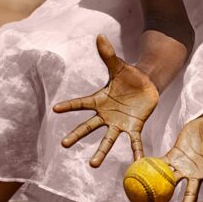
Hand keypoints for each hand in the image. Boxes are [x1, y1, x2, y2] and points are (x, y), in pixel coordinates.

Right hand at [52, 35, 158, 167]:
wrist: (146, 84)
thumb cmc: (129, 75)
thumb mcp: (118, 65)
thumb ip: (108, 54)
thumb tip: (99, 36)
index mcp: (99, 100)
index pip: (81, 103)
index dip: (68, 106)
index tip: (55, 109)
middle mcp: (106, 115)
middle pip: (89, 127)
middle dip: (76, 135)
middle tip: (63, 144)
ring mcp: (119, 123)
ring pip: (108, 140)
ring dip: (100, 152)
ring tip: (93, 165)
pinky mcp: (134, 127)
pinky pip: (134, 142)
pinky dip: (136, 152)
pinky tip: (138, 162)